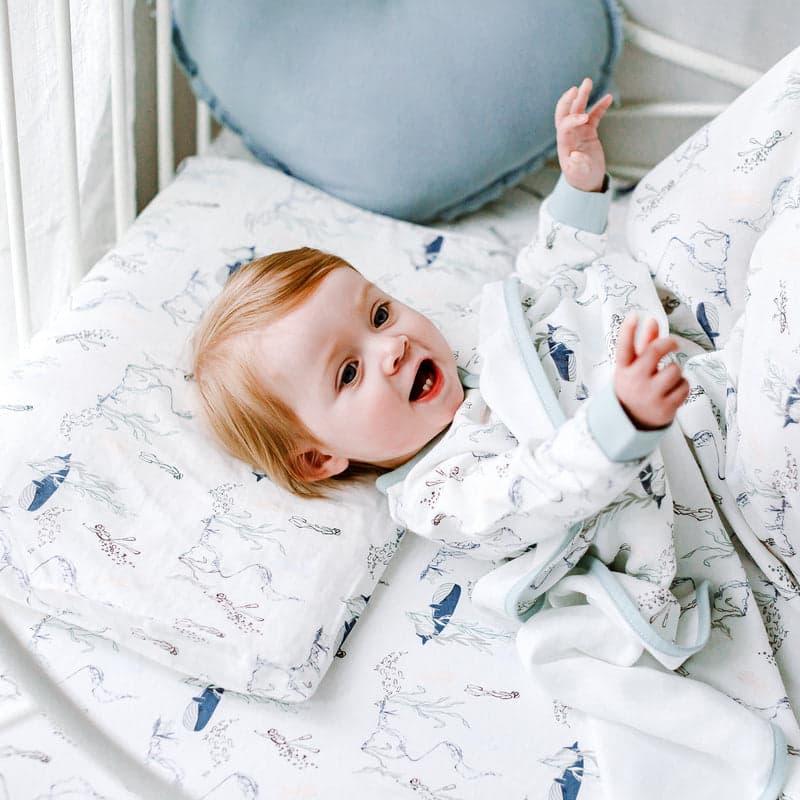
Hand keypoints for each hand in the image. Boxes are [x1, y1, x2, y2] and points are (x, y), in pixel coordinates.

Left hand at [555, 77, 612, 192]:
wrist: (587, 182)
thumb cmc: (581, 179)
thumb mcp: (579, 175)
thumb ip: (577, 166)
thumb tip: (575, 155)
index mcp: (564, 144)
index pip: (564, 126)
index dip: (572, 120)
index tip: (584, 118)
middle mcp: (569, 135)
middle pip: (565, 113)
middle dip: (568, 100)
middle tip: (576, 89)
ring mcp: (579, 132)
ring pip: (579, 110)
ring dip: (582, 96)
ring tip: (588, 81)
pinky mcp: (588, 132)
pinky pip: (594, 115)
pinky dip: (600, 107)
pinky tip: (608, 97)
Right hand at [613, 314, 689, 429]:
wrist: (633, 420)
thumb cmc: (635, 386)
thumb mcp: (633, 366)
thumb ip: (644, 344)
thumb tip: (652, 321)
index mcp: (624, 369)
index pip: (624, 347)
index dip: (628, 331)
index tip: (635, 316)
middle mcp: (635, 380)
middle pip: (654, 352)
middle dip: (668, 343)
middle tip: (673, 343)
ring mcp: (650, 395)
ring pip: (674, 369)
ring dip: (675, 371)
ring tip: (668, 378)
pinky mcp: (665, 407)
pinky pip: (684, 386)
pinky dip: (682, 385)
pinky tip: (673, 389)